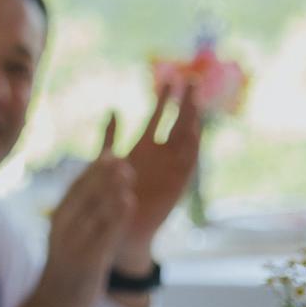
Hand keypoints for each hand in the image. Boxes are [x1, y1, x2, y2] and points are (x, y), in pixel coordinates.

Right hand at [13, 117, 133, 306]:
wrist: (53, 302)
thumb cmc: (67, 265)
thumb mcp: (69, 234)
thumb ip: (82, 212)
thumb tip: (94, 188)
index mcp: (59, 217)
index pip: (76, 187)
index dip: (94, 169)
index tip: (111, 152)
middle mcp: (63, 225)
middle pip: (84, 194)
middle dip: (103, 174)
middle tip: (122, 157)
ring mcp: (73, 242)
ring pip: (94, 210)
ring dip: (112, 188)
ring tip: (128, 172)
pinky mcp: (85, 259)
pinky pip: (103, 234)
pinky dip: (117, 216)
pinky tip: (129, 203)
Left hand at [117, 85, 202, 256]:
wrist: (120, 229)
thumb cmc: (116, 196)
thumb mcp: (109, 159)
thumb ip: (110, 134)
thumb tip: (112, 108)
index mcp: (145, 148)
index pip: (160, 116)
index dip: (166, 98)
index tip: (172, 76)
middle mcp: (162, 156)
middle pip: (177, 123)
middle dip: (184, 102)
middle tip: (190, 78)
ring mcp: (171, 170)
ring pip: (185, 140)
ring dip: (192, 121)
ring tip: (196, 101)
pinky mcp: (175, 186)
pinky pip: (187, 165)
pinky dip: (192, 148)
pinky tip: (194, 132)